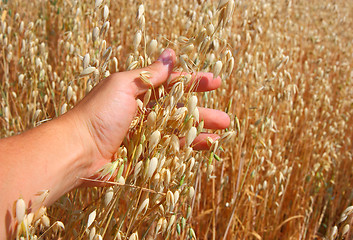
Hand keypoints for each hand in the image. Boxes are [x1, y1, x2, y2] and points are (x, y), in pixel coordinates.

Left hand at [69, 49, 229, 180]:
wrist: (78, 150)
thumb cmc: (99, 113)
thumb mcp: (123, 85)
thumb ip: (149, 74)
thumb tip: (170, 54)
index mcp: (138, 92)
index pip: (172, 84)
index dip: (194, 82)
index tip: (215, 81)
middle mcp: (144, 112)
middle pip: (179, 110)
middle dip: (202, 110)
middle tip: (224, 115)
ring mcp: (146, 135)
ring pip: (179, 130)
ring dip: (201, 129)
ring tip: (222, 131)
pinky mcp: (145, 154)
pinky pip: (171, 149)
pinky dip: (189, 147)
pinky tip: (207, 146)